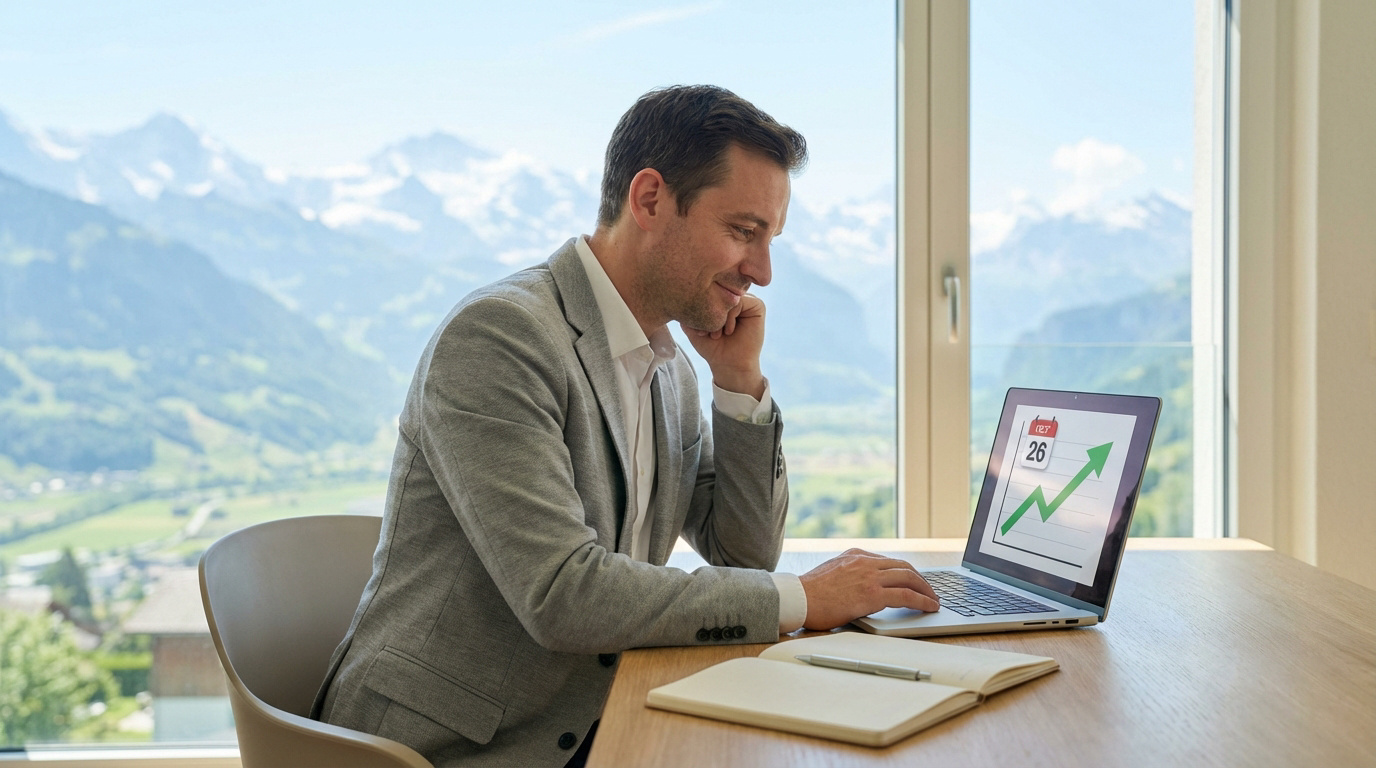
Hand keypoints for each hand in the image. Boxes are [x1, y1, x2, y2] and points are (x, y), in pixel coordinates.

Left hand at [681, 293, 765, 398]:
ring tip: (716, 334)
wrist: (728, 364)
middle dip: (709, 311)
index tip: (697, 329)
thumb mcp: (693, 326)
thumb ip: (687, 309)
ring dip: (719, 316)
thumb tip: (684, 292)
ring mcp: (746, 300)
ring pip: (728, 296)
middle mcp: (733, 296)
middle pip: (717, 291)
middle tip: (705, 332)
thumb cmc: (711, 346)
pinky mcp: (757, 305)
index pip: (707, 289)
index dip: (699, 306)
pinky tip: (729, 331)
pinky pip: (740, 301)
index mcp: (720, 298)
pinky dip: (731, 316)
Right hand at [798, 549, 939, 630]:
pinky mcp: (872, 594)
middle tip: (930, 591)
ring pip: (909, 578)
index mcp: (855, 555)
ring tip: (934, 600)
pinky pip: (906, 595)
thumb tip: (862, 587)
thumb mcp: (831, 572)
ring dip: (926, 590)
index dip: (906, 572)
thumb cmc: (809, 594)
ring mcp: (869, 576)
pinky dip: (922, 600)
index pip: (889, 561)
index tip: (914, 581)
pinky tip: (929, 607)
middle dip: (921, 579)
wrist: (797, 599)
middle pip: (904, 567)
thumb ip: (849, 574)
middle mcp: (865, 561)